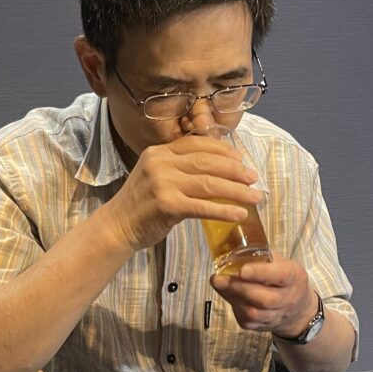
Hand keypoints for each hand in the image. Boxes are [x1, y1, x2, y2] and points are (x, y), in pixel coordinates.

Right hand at [102, 135, 261, 250]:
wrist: (117, 227)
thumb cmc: (141, 206)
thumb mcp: (156, 177)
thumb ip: (179, 169)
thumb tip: (218, 170)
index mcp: (159, 152)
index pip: (197, 144)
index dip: (223, 150)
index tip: (241, 158)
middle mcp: (160, 163)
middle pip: (207, 162)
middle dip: (235, 170)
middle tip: (254, 178)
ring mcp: (163, 183)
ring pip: (209, 183)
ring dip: (237, 191)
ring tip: (255, 197)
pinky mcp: (167, 205)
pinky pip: (203, 207)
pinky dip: (224, 210)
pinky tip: (239, 214)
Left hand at [210, 252, 319, 336]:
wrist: (298, 310)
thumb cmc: (285, 279)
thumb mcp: (282, 262)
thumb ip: (262, 255)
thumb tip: (233, 244)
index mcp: (294, 277)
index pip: (280, 276)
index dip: (261, 274)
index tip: (242, 270)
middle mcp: (287, 299)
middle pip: (263, 299)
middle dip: (239, 288)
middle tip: (219, 278)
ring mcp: (275, 316)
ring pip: (253, 313)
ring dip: (232, 297)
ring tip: (219, 283)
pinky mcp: (261, 327)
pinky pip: (246, 320)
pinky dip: (233, 306)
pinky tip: (227, 293)